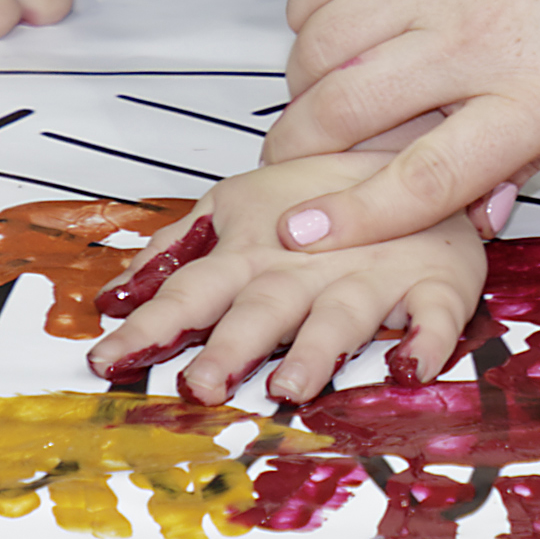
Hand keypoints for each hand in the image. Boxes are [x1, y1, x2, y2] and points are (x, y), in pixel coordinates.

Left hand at [87, 152, 485, 403]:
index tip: (105, 360)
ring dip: (317, 352)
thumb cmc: (321, 190)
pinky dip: (426, 342)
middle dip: (232, 344)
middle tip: (202, 384)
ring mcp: (371, 275)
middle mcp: (307, 267)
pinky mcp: (432, 283)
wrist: (417, 152)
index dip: (148, 326)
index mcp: (254, 251)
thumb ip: (177, 250)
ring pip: (341, 317)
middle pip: (264, 308)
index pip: (190, 291)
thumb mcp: (237, 205)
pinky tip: (410, 367)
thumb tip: (115, 293)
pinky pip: (434, 318)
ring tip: (292, 387)